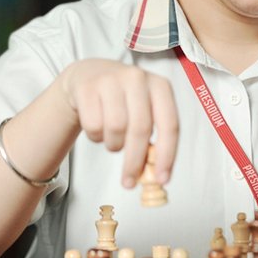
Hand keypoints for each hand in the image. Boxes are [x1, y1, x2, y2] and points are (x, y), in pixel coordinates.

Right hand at [59, 59, 178, 188]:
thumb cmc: (123, 100)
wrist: (89, 75)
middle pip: (141, 129)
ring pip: (115, 128)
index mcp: (160, 86)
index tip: (162, 179)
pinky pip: (93, 125)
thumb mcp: (144, 111)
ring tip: (112, 139)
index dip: (167, 155)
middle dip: (135, 161)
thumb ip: (153, 139)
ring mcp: (111, 79)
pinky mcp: (87, 87)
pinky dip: (95, 136)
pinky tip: (97, 126)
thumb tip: (157, 176)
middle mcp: (138, 78)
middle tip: (129, 182)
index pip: (170, 124)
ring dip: (113, 144)